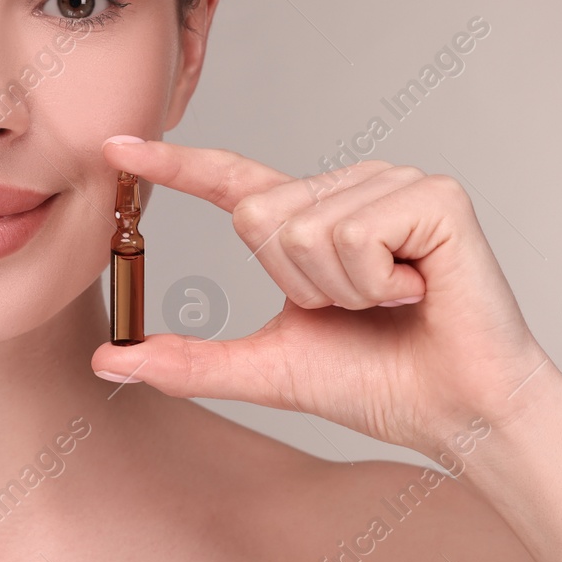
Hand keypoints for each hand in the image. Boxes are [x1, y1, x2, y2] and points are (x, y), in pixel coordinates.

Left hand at [90, 137, 555, 451]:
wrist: (456, 414)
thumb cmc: (376, 384)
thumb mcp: (265, 368)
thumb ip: (187, 361)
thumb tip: (105, 360)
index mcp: (308, 218)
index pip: (230, 181)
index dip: (172, 165)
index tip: (114, 147)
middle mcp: (349, 187)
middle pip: (257, 217)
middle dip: (296, 285)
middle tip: (355, 309)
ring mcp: (393, 183)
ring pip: (304, 229)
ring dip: (341, 291)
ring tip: (393, 301)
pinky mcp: (435, 195)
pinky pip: (355, 235)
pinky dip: (379, 284)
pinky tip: (420, 291)